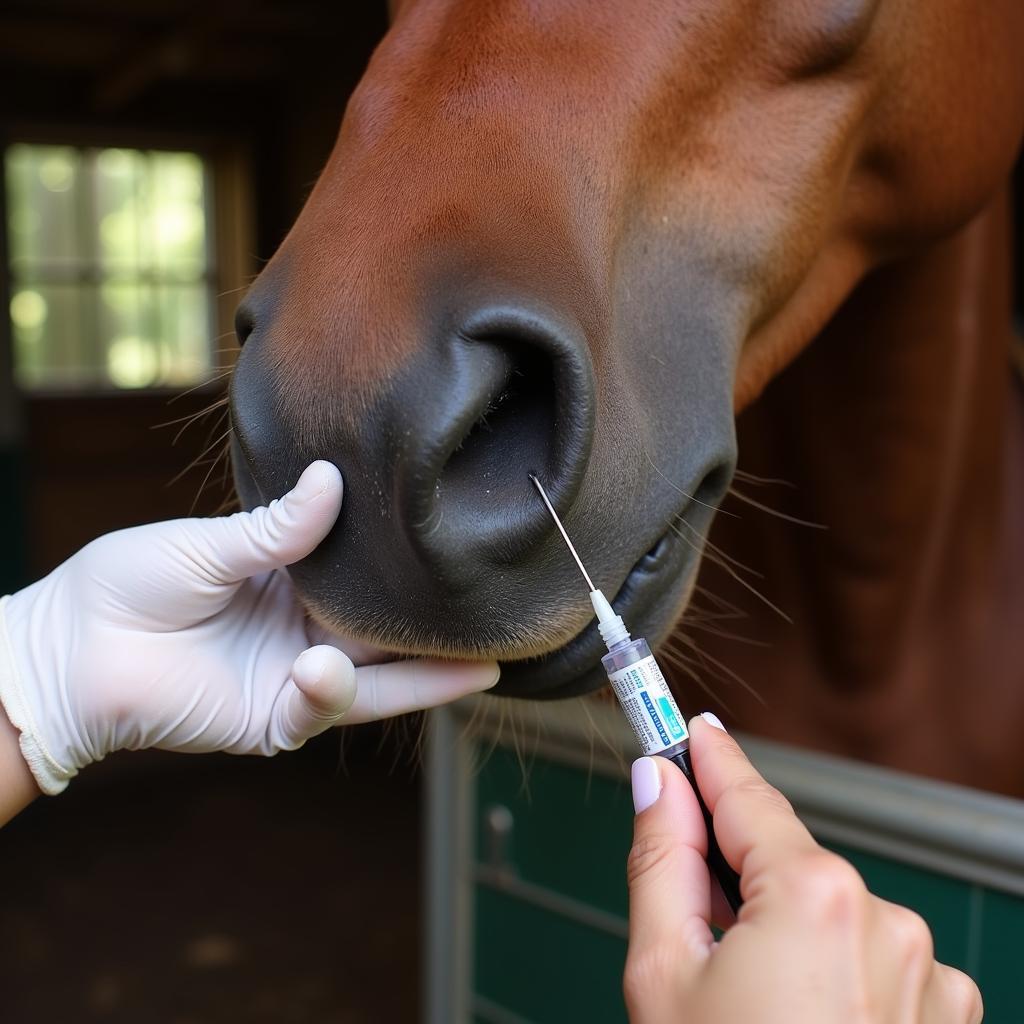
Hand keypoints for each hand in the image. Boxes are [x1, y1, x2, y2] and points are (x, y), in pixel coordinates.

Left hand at [0, 461, 498, 794]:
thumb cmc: (128, 584)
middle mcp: (308, 631)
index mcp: (296, 583)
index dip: (415, 574)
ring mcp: (294, 677)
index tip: (464, 553)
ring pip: (377, 683)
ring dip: (428, 678)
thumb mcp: (208, 544)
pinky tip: (332, 669)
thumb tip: (333, 480)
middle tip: (508, 621)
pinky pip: (318, 713)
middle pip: (392, 636)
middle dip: (446, 634)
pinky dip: (332, 694)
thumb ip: (276, 528)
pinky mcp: (270, 719)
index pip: (372, 580)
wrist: (70, 649)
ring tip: (483, 664)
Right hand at [624, 715, 982, 1023]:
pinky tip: (807, 1022)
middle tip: (695, 928)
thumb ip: (660, 860)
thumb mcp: (663, 976)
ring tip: (754, 1006)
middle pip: (786, 858)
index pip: (745, 793)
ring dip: (789, 930)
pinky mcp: (945, 1011)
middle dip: (739, 876)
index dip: (706, 756)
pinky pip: (877, 957)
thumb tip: (656, 784)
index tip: (685, 726)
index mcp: (813, 897)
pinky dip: (838, 970)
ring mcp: (926, 970)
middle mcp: (886, 919)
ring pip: (830, 910)